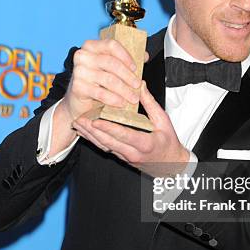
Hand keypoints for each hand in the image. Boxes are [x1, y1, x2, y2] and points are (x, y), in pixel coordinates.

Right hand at [62, 39, 146, 121]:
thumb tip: (144, 55)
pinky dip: (114, 99)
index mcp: (91, 46)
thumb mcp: (110, 68)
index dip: (126, 56)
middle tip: (137, 85)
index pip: (111, 45)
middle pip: (111, 63)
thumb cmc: (96, 82)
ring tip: (133, 97)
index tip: (135, 68)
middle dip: (128, 75)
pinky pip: (101, 93)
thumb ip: (125, 60)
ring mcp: (79, 71)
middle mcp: (82, 56)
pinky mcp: (77, 86)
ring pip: (108, 79)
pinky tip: (121, 103)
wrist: (77, 100)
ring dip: (124, 90)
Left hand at [72, 80, 189, 177]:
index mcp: (145, 143)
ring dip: (90, 136)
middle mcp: (133, 153)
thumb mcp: (163, 121)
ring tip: (78, 124)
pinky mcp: (122, 157)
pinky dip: (95, 140)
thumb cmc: (168, 142)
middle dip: (92, 131)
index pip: (123, 135)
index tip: (96, 120)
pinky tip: (86, 133)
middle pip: (109, 142)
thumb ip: (150, 103)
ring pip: (104, 147)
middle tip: (80, 119)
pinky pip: (106, 148)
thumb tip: (140, 85)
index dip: (109, 128)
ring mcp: (126, 157)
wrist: (171, 164)